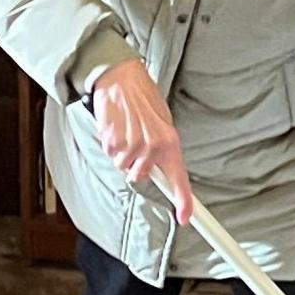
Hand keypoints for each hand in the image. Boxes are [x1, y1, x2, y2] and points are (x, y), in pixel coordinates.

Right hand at [85, 57, 189, 216]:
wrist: (121, 77)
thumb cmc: (142, 97)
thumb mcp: (162, 121)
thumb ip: (163, 147)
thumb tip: (163, 169)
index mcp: (170, 142)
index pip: (179, 178)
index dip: (183, 201)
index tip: (185, 218)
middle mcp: (152, 147)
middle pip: (140, 176)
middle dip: (136, 163)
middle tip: (136, 140)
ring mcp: (132, 146)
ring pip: (123, 166)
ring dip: (122, 152)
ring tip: (125, 128)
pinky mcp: (113, 142)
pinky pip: (110, 154)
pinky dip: (110, 144)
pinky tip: (115, 126)